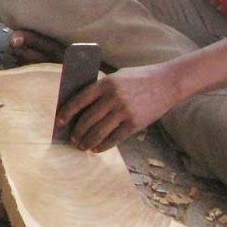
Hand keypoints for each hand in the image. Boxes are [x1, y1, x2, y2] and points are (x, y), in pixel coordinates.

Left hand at [57, 64, 182, 151]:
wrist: (168, 83)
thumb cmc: (138, 79)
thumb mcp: (116, 77)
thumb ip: (100, 90)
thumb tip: (80, 109)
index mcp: (105, 84)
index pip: (79, 100)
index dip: (67, 113)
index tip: (59, 122)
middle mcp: (113, 98)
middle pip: (87, 119)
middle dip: (77, 132)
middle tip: (72, 139)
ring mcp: (124, 111)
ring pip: (99, 131)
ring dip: (87, 141)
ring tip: (81, 146)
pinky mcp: (135, 123)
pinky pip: (115, 138)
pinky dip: (103, 145)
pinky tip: (97, 148)